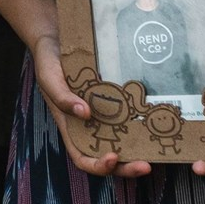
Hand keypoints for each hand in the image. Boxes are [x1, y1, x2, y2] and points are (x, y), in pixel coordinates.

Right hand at [30, 35, 151, 177]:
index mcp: (70, 127)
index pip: (83, 157)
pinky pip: (127, 115)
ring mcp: (103, 113)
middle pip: (107, 158)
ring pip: (122, 141)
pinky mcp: (114, 99)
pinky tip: (152, 119)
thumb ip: (61, 97)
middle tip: (146, 165)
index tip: (113, 157)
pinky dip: (140, 122)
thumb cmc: (48, 60)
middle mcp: (89, 125)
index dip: (97, 165)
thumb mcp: (49, 77)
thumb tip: (85, 114)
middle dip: (126, 167)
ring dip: (137, 150)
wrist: (57, 36)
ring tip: (155, 149)